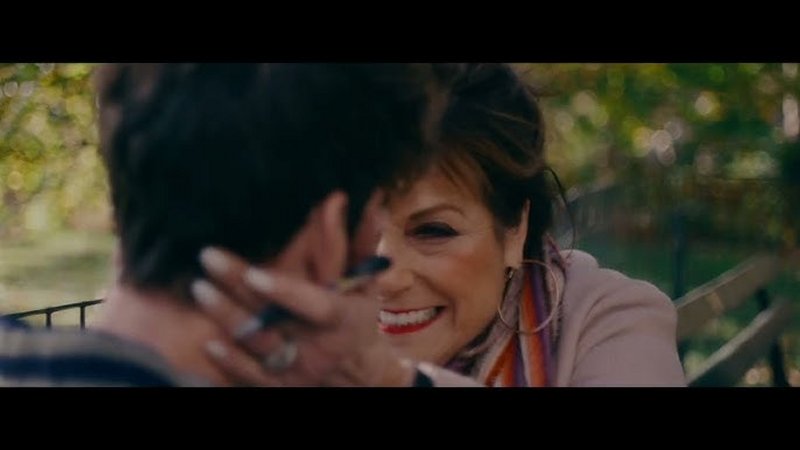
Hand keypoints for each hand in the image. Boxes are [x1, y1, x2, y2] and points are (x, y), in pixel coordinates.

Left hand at [192, 247, 413, 386]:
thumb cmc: (358, 321)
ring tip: (200, 288)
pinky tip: (209, 341)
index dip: (285, 292)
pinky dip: (230, 361)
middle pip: (273, 318)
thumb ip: (353, 243)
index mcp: (343, 319)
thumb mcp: (364, 284)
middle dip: (237, 288)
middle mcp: (319, 348)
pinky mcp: (280, 388)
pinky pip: (251, 378)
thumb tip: (347, 200)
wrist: (361, 379)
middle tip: (208, 257)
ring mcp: (298, 371)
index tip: (255, 274)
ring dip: (227, 317)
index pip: (314, 306)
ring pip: (257, 345)